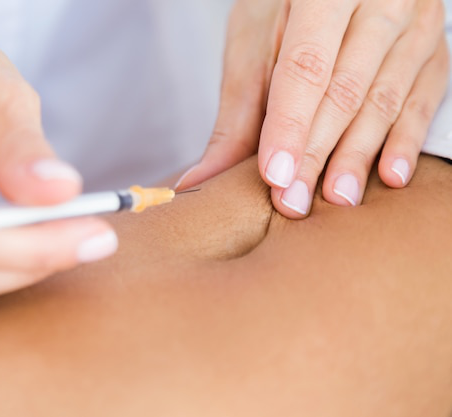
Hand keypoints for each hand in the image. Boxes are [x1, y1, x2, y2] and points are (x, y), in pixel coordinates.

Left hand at [177, 0, 448, 217]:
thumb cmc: (284, 8)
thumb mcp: (253, 44)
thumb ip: (237, 111)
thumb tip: (203, 177)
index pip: (306, 67)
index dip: (290, 125)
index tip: (274, 175)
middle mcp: (381, 2)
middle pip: (345, 90)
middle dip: (316, 152)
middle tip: (293, 201)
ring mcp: (415, 26)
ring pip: (384, 100)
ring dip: (357, 155)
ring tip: (336, 199)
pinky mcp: (433, 52)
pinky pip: (424, 100)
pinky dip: (405, 140)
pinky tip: (388, 176)